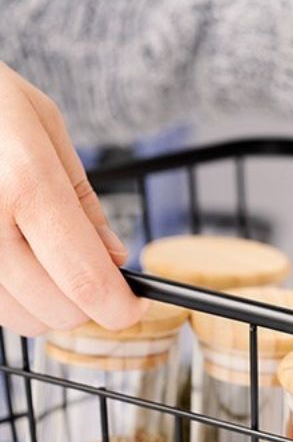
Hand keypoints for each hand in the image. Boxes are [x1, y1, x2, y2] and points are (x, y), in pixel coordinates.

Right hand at [0, 63, 143, 335]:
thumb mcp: (42, 125)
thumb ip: (81, 198)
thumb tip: (114, 257)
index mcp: (25, 181)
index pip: (84, 278)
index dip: (119, 306)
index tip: (132, 307)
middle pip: (55, 308)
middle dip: (88, 304)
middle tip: (92, 273)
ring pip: (19, 317)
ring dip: (47, 304)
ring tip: (49, 261)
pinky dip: (11, 296)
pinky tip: (13, 258)